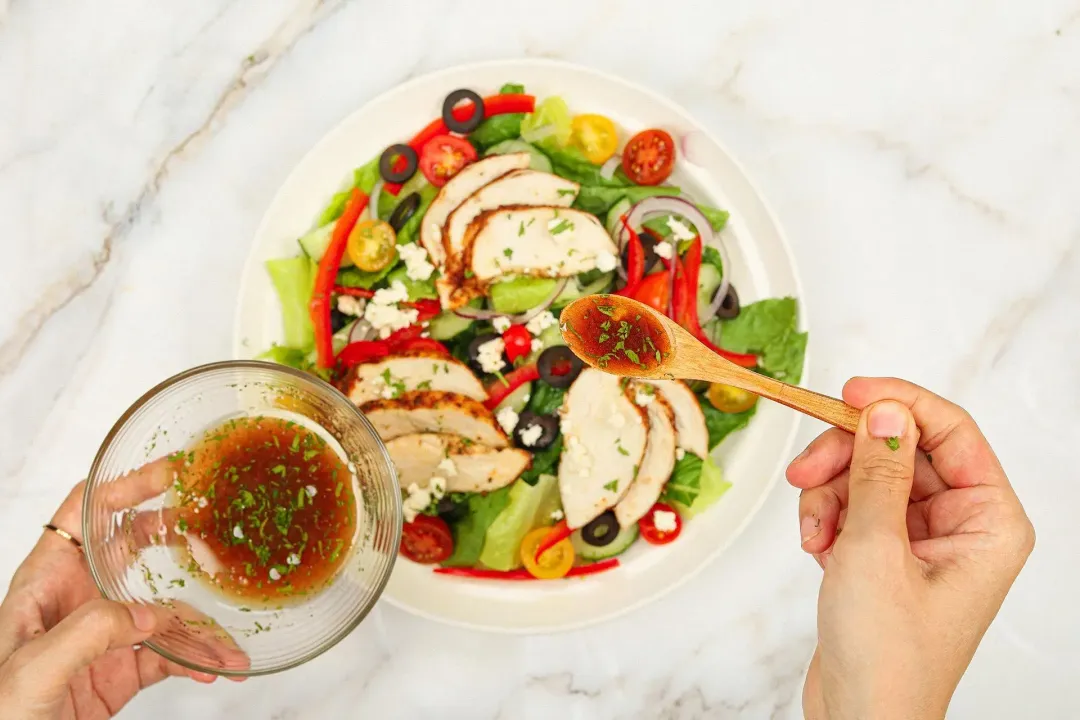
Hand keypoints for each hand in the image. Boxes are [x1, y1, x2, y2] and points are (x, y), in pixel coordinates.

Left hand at [0, 480, 220, 719]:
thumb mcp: (32, 670)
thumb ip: (89, 633)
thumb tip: (147, 614)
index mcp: (45, 583)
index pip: (85, 513)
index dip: (126, 485)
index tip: (172, 473)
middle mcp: (75, 601)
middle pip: (131, 547)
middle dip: (175, 537)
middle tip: (213, 528)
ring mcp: (101, 636)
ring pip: (163, 612)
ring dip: (202, 628)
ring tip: (229, 648)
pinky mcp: (118, 672)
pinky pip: (168, 655)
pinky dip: (197, 660)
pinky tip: (215, 667)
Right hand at [786, 377, 1033, 719]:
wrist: (859, 717)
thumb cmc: (887, 654)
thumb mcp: (875, 549)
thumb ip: (878, 470)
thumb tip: (886, 410)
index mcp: (988, 521)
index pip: (950, 430)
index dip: (898, 403)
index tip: (849, 393)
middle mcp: (961, 524)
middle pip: (900, 449)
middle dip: (846, 459)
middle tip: (804, 472)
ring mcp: (922, 539)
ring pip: (868, 475)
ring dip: (829, 495)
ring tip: (813, 534)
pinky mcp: (887, 553)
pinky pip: (853, 505)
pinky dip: (826, 518)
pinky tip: (815, 549)